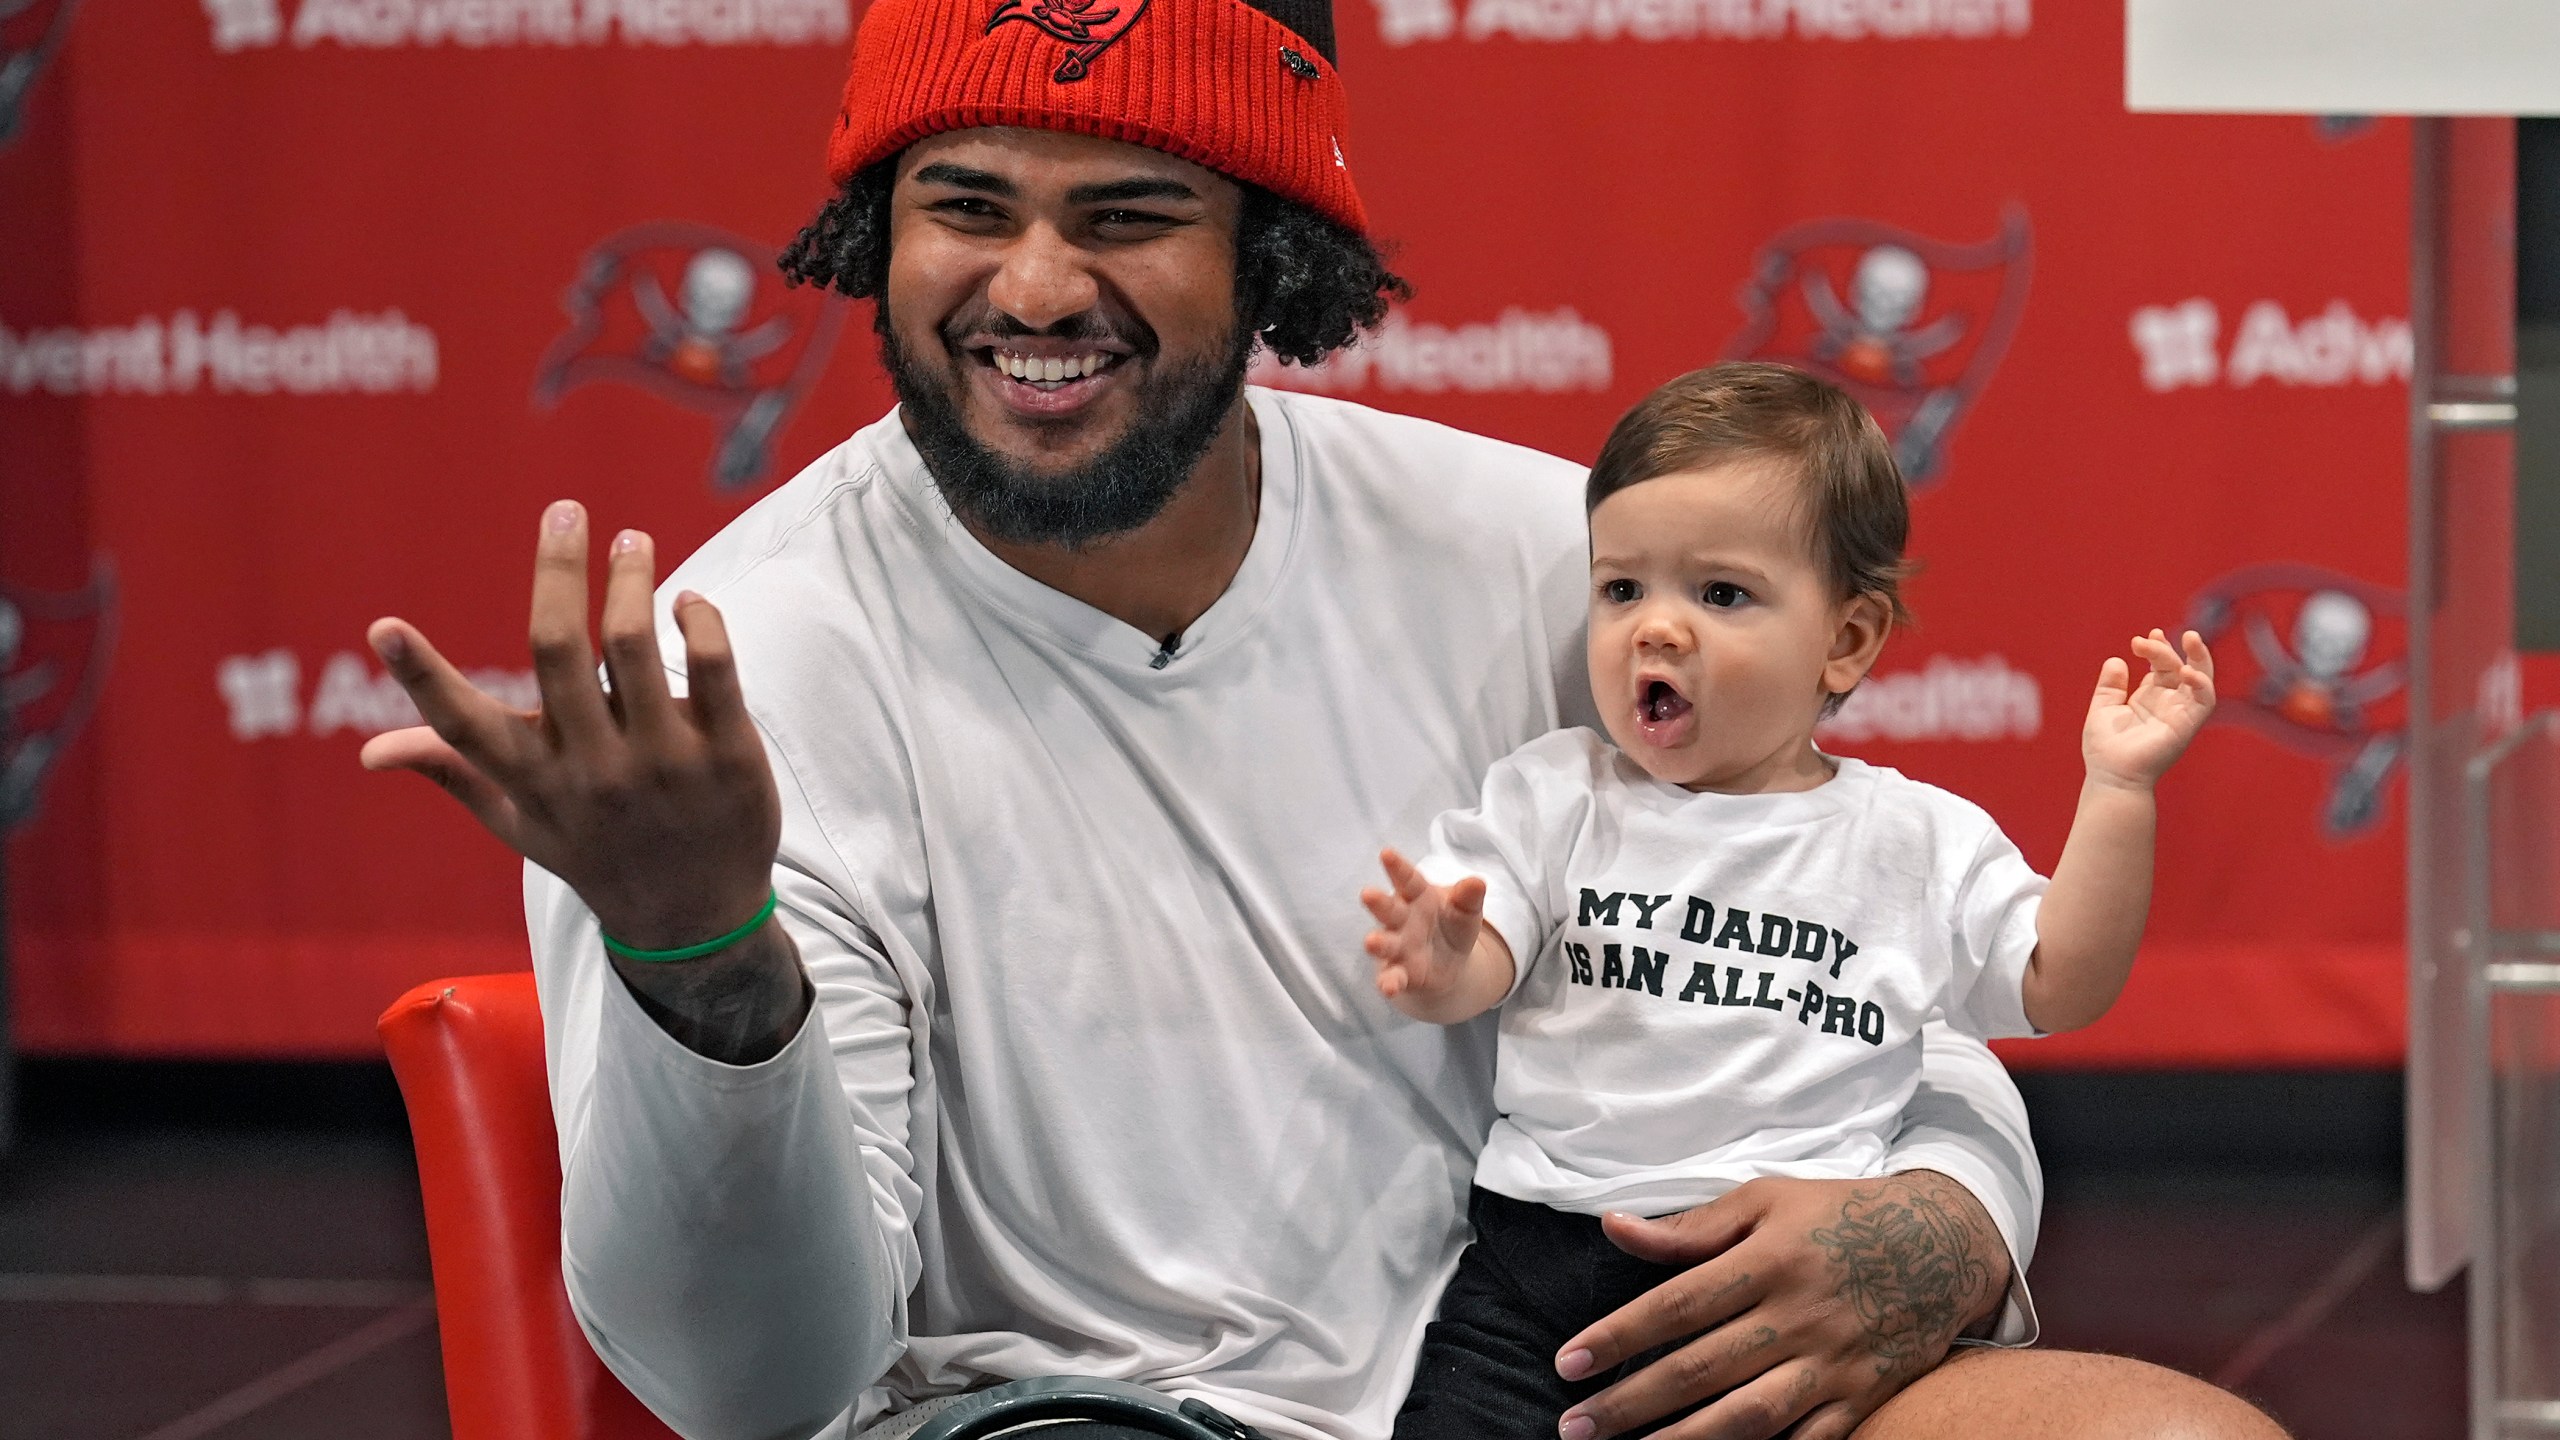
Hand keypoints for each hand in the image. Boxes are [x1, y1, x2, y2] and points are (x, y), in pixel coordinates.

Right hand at [360, 500, 781, 951]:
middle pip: (559, 650)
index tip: (384, 627)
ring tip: (632, 541)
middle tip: (565, 511)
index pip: (465, 728)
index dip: (421, 680)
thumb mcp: (522, 824)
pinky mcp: (729, 756)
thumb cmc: (597, 854)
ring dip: (631, 578)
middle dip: (556, 569)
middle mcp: (593, 771)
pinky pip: (716, 667)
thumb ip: (455, 773)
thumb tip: (370, 753)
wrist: (695, 921)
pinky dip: (697, 618)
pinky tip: (686, 600)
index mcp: (534, 782)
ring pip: (636, 645)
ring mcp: (664, 763)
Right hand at [1360, 847, 1485, 1007]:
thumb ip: (1469, 897)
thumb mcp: (1466, 910)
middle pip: (1388, 909)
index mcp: (1417, 897)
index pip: (1408, 880)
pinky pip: (1391, 977)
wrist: (1448, 962)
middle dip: (1378, 903)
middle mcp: (1402, 920)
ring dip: (1378, 943)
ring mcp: (1398, 947)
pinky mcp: (1400, 973)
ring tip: (1371, 942)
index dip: (1397, 868)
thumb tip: (1478, 882)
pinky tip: (1388, 988)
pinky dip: (1388, 983)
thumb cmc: (1452, 925)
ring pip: (1385, 944)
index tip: (1386, 854)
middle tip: (1367, 894)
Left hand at [1552, 1172, 2009, 1439]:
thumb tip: (1614, 1227)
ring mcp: (1831, 1362)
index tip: (1568, 1363)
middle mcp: (1797, 1315)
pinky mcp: (1861, 1397)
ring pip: (1749, 1416)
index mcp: (1768, 1260)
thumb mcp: (1766, 1200)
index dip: (1618, 1336)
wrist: (1944, 1244)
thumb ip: (1690, 1226)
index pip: (1676, 1305)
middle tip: (1575, 1425)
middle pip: (1701, 1368)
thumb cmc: (1839, 1215)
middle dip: (1631, 1403)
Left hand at [2083, 628, 2215, 790]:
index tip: (2143, 638)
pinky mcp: (2188, 725)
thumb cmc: (2105, 749)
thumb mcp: (2102, 709)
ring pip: (2201, 680)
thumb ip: (2110, 685)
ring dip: (2200, 658)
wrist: (2112, 777)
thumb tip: (2116, 659)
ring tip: (2190, 638)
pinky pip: (2204, 701)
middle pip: (2179, 668)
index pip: (2161, 666)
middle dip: (2172, 648)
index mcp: (2149, 697)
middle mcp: (2168, 703)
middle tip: (2154, 634)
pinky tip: (2186, 671)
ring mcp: (2180, 713)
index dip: (2157, 649)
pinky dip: (2201, 684)